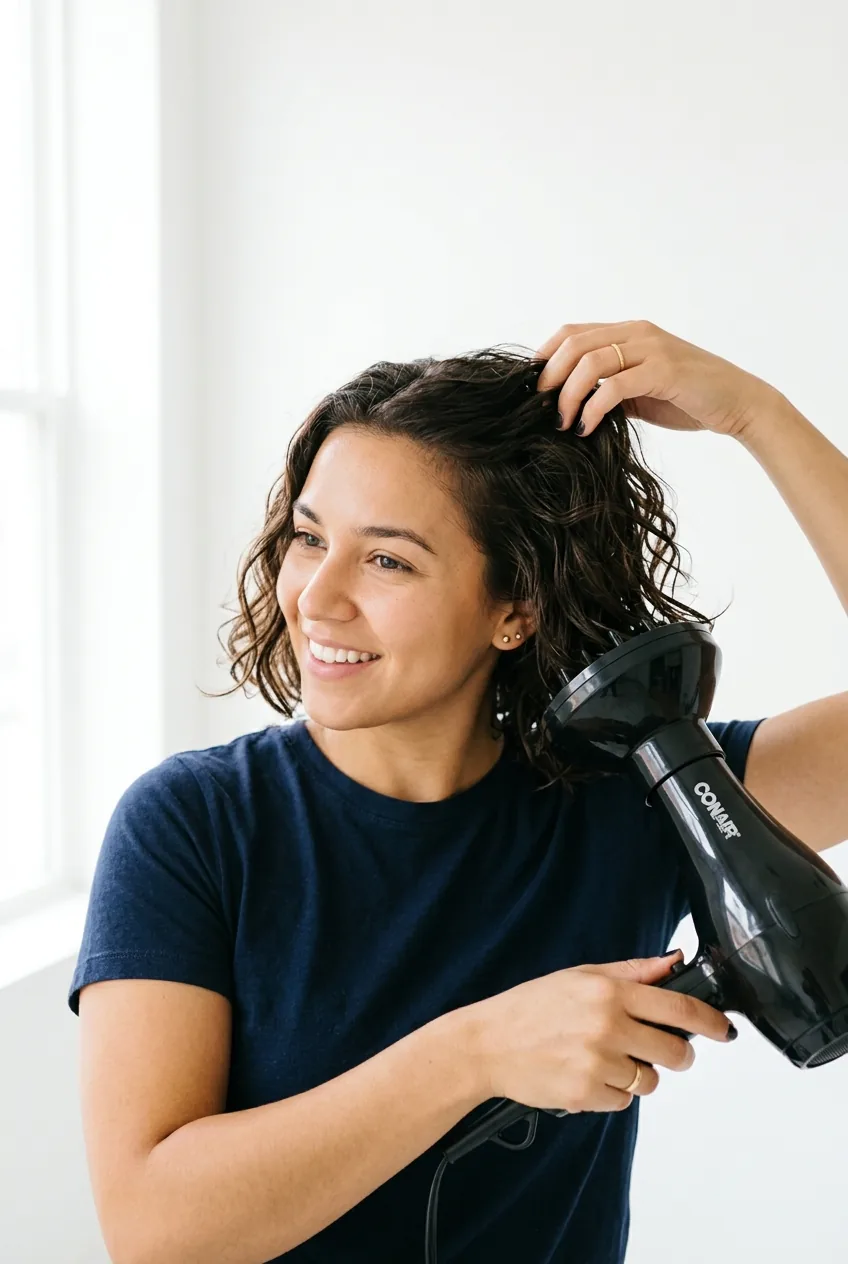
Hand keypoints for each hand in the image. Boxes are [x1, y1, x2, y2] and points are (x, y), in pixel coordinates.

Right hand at [462, 950, 735, 1113]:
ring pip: (650, 1081)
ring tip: (603, 1058)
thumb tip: (672, 962)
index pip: (679, 1008)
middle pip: (676, 1051)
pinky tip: (585, 1073)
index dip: (710, 1022)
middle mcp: (608, 1027)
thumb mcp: (580, 976)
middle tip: (654, 1048)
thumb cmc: (530, 1007)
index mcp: (609, 992)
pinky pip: (623, 1102)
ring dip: (637, 1074)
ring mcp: (598, 1063)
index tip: (723, 1029)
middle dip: (675, 1053)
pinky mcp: (587, 1094)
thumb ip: (632, 972)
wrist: (487, 1044)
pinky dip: (611, 1092)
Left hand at [534, 318, 779, 438]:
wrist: (737, 403)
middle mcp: (638, 333)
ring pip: (590, 362)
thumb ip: (609, 389)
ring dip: (567, 395)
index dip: (545, 357)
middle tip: (539, 408)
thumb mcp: (639, 392)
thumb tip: (570, 405)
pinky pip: (614, 386)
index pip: (572, 333)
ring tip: (562, 422)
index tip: (533, 389)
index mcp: (629, 333)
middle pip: (574, 344)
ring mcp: (651, 349)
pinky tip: (587, 427)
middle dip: (550, 378)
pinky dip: (593, 408)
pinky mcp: (664, 371)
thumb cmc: (688, 398)